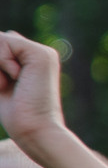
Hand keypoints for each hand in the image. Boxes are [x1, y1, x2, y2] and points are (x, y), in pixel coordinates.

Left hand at [0, 31, 70, 151]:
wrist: (35, 130)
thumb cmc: (16, 114)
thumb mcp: (0, 83)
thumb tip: (2, 37)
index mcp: (31, 61)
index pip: (0, 46)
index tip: (3, 86)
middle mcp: (39, 54)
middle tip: (5, 86)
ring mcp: (43, 53)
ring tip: (10, 84)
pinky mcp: (41, 54)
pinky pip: (5, 42)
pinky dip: (2, 62)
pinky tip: (17, 78)